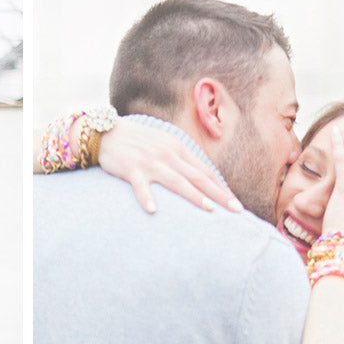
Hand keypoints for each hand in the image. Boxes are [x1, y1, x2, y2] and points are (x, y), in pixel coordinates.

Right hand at [98, 120, 243, 213]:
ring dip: (194, 195)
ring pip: (176, 181)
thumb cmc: (137, 141)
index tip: (234, 202)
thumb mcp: (163, 144)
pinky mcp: (131, 169)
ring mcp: (150, 162)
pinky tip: (153, 210)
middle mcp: (168, 154)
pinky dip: (146, 198)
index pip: (204, 171)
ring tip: (209, 209)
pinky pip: (140, 186)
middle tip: (235, 209)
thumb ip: (180, 159)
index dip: (221, 187)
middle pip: (198, 177)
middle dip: (218, 194)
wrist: (108, 132)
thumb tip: (199, 176)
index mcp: (178, 148)